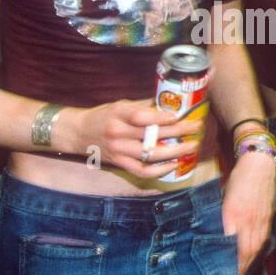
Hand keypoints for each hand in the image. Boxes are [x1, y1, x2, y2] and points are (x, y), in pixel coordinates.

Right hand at [71, 99, 203, 178]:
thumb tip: (170, 103)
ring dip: (175, 151)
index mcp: (118, 114)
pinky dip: (159, 170)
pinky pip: (142, 171)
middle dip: (178, 131)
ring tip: (192, 146)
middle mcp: (117, 132)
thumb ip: (143, 106)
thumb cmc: (104, 115)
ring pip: (150, 154)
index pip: (141, 116)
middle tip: (196, 127)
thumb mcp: (120, 104)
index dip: (161, 117)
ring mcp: (118, 150)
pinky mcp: (119, 163)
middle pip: (151, 134)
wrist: (79, 133)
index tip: (180, 115)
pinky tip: (174, 164)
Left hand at [221, 150, 275, 273]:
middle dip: (241, 268)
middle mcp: (250, 221)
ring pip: (256, 247)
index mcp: (236, 215)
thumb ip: (224, 217)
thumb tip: (221, 236)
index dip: (233, 263)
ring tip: (242, 274)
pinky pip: (263, 240)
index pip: (234, 246)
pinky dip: (257, 251)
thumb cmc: (239, 178)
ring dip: (249, 262)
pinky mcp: (268, 219)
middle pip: (247, 251)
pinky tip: (252, 257)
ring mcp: (261, 221)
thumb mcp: (225, 196)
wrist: (260, 164)